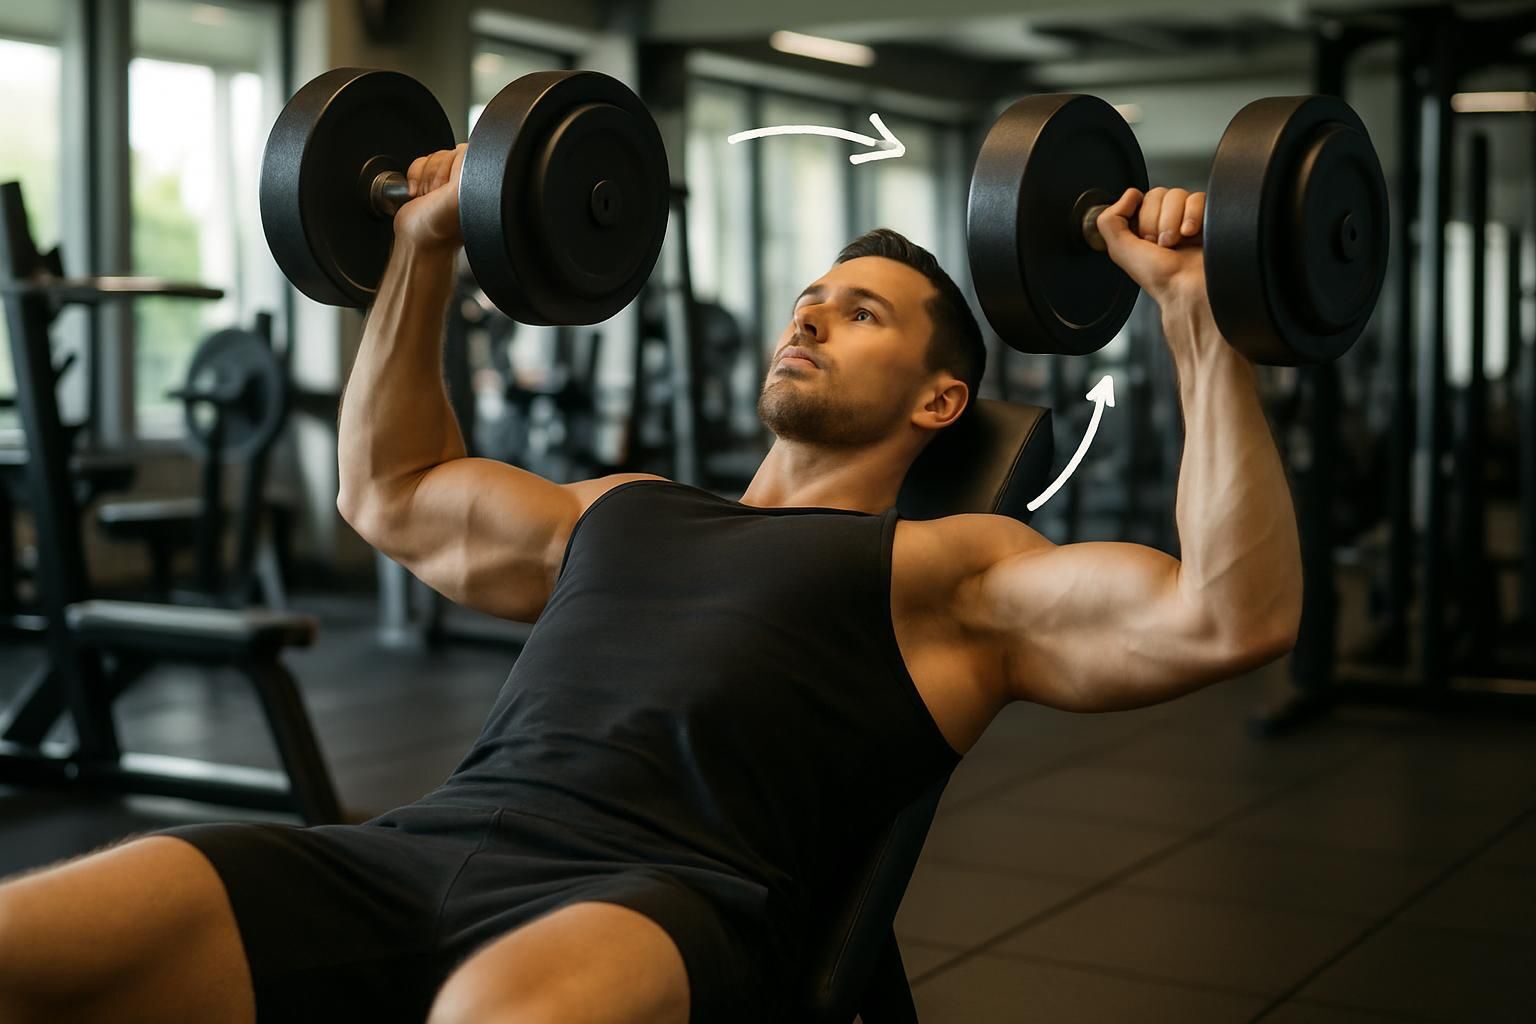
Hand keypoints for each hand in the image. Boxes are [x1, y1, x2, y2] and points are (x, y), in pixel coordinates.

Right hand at [393, 143, 467, 250]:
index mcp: (480, 185)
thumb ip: (469, 171)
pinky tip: (419, 196)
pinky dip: (414, 178)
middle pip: (446, 152)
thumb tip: (469, 153)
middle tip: (437, 195)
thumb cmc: (439, 228)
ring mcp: (446, 182)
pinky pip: (418, 164)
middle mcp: (467, 182)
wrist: (416, 241)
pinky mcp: (428, 182)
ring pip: (431, 158)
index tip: (449, 186)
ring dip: (423, 178)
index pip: (466, 151)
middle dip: (436, 172)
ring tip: (429, 198)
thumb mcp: (459, 196)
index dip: (452, 166)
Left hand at [1095, 186, 1205, 309]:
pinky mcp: (1207, 217)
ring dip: (1174, 221)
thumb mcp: (1120, 250)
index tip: (1145, 239)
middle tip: (1162, 244)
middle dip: (1158, 221)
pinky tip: (1192, 234)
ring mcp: (1187, 218)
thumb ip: (1110, 221)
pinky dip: (1193, 215)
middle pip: (1159, 194)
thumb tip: (1129, 194)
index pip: (1141, 199)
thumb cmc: (1159, 277)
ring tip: (1177, 242)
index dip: (1143, 217)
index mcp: (1144, 228)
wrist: (1189, 288)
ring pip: (1178, 194)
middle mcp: (1165, 222)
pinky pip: (1198, 198)